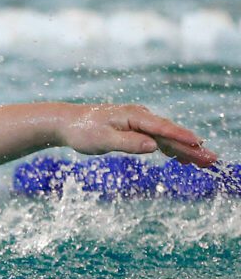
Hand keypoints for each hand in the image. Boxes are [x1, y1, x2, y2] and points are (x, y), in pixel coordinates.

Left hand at [57, 104, 217, 166]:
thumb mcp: (103, 139)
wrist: (66, 123)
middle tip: (211, 160)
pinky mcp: (133, 128)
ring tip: (203, 161)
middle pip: (170, 133)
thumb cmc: (82, 131)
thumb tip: (153, 146)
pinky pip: (157, 138)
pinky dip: (169, 147)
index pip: (163, 129)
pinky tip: (179, 157)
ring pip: (165, 137)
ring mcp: (137, 122)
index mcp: (134, 117)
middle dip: (191, 147)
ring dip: (184, 149)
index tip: (199, 145)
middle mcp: (139, 116)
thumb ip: (128, 143)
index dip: (183, 138)